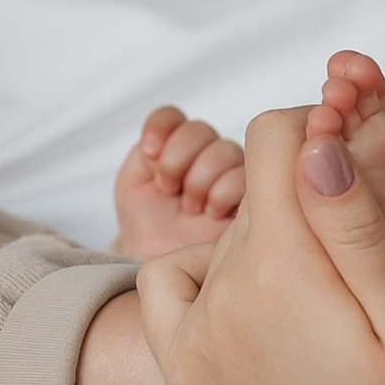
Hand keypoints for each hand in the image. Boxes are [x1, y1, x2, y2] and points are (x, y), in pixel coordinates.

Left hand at [115, 107, 246, 256]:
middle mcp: (205, 155)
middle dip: (177, 160)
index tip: (150, 152)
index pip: (172, 118)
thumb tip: (164, 139)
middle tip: (170, 189)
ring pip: (224, 150)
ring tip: (191, 207)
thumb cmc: (149, 229)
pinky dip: (221, 193)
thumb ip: (144, 153)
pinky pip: (242, 175)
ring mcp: (231, 172)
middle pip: (199, 131)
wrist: (167, 266)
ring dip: (199, 180)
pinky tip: (211, 212)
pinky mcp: (252, 193)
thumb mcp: (133, 185)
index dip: (161, 128)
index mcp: (174, 148)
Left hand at [140, 108, 384, 384]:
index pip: (278, 138)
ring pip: (226, 238)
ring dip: (272, 243)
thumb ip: (359, 223)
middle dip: (310, 196)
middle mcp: (219, 293)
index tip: (366, 171)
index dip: (326, 134)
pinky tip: (256, 303)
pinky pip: (168, 283)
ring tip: (330, 305)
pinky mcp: (182, 369)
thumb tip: (317, 139)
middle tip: (370, 264)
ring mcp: (191, 334)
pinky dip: (205, 275)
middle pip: (257, 189)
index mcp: (282, 268)